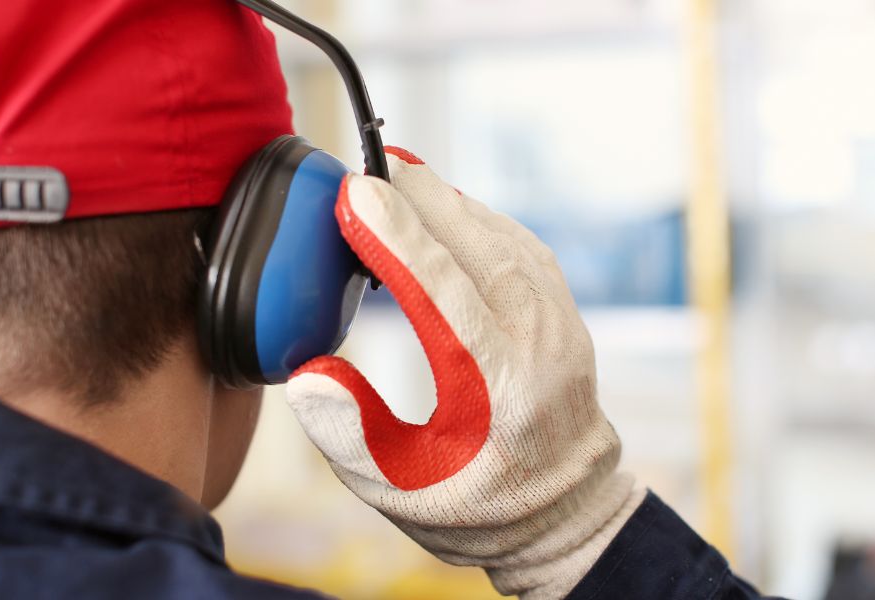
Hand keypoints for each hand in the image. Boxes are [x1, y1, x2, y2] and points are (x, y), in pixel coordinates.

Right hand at [285, 148, 644, 598]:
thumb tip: (307, 370)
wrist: (567, 512)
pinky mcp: (561, 310)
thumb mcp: (400, 490)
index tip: (354, 192)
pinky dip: (475, 218)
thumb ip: (350, 433)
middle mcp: (538, 340)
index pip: (440, 290)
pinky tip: (443, 209)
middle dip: (416, 198)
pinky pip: (517, 245)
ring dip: (445, 202)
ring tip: (394, 179)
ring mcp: (558, 320)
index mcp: (498, 383)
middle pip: (473, 245)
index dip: (394, 236)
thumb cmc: (479, 506)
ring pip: (498, 235)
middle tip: (365, 166)